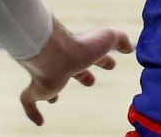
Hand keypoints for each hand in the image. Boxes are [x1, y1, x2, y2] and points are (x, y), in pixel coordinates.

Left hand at [17, 23, 133, 125]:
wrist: (54, 54)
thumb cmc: (82, 45)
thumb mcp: (108, 38)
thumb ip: (120, 40)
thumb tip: (130, 47)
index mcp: (83, 52)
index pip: (96, 56)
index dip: (105, 61)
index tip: (112, 65)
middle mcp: (66, 62)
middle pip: (75, 69)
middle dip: (83, 75)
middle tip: (91, 82)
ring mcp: (50, 76)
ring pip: (51, 83)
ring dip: (53, 90)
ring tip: (55, 99)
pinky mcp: (38, 88)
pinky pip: (30, 101)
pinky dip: (33, 112)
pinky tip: (39, 122)